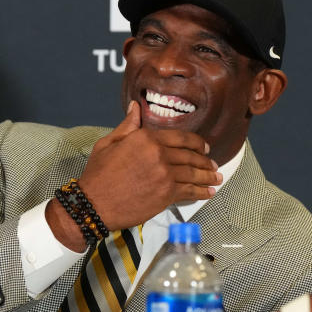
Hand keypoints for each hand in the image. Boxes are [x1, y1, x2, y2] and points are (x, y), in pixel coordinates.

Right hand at [47, 102, 221, 249]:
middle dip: (205, 161)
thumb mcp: (109, 143)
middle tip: (213, 165)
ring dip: (208, 176)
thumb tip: (136, 107)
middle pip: (190, 155)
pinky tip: (210, 192)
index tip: (205, 148)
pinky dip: (203, 192)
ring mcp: (165, 175)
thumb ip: (128, 126)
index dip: (197, 143)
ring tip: (217, 178)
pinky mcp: (167, 194)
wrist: (94, 204)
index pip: (181, 137)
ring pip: (194, 173)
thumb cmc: (98, 174)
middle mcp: (160, 154)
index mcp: (147, 138)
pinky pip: (190, 191)